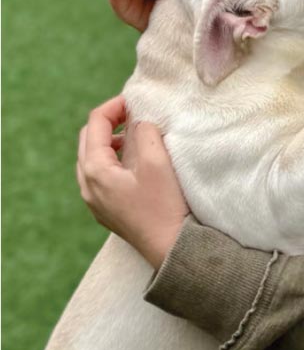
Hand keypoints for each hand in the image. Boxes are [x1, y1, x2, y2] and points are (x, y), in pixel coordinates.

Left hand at [76, 95, 190, 268]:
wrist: (170, 249)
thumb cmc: (164, 206)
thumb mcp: (157, 162)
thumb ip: (145, 132)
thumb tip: (139, 120)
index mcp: (95, 170)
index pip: (95, 124)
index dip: (114, 106)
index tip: (134, 100)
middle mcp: (87, 185)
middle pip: (88, 140)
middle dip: (108, 123)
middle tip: (133, 114)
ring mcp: (93, 200)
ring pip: (92, 159)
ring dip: (110, 141)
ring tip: (135, 136)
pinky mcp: (105, 210)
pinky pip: (99, 176)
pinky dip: (112, 160)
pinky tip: (133, 162)